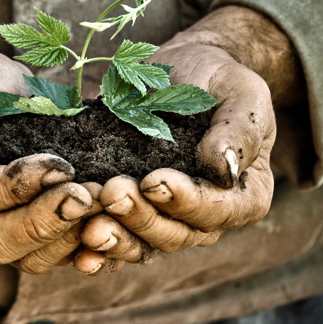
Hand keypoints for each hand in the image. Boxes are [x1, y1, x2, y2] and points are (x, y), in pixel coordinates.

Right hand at [0, 50, 100, 272]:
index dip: (16, 187)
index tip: (59, 165)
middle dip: (46, 221)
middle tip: (87, 196)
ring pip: (26, 259)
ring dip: (68, 235)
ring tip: (101, 202)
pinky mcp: (19, 238)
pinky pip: (50, 257)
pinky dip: (80, 244)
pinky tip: (106, 221)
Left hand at [75, 6, 299, 272]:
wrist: (184, 70)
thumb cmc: (219, 80)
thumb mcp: (242, 93)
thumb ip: (239, 130)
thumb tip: (224, 168)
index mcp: (245, 195)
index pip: (216, 210)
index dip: (185, 201)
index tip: (154, 181)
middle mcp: (208, 218)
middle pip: (175, 235)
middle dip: (141, 217)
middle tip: (112, 192)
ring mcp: (168, 220)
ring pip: (143, 245)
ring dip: (115, 237)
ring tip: (89, 224)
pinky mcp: (133, 214)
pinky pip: (117, 242)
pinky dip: (97, 252)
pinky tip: (77, 253)